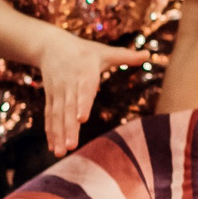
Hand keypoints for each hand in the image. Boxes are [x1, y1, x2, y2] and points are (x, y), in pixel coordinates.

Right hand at [36, 31, 153, 154]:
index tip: (81, 119)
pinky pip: (49, 116)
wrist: (50, 46)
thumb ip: (126, 56)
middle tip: (71, 146)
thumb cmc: (84, 51)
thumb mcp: (104, 52)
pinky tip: (52, 147)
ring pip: (57, 115)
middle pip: (68, 108)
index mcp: (84, 74)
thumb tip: (148, 54)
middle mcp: (69, 85)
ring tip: (60, 152)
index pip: (83, 90)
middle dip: (68, 128)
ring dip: (58, 134)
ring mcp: (58, 93)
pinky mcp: (51, 98)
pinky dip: (50, 131)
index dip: (82, 104)